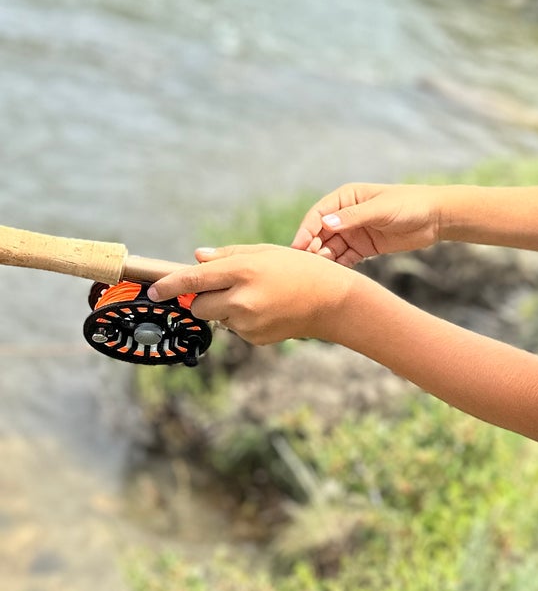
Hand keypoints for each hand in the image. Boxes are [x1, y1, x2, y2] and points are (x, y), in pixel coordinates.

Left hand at [150, 244, 356, 345]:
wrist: (332, 301)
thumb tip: (196, 257)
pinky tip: (266, 310)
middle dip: (201, 299)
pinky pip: (235, 329)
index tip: (153, 291)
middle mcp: (242, 299)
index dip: (168, 286)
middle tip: (222, 288)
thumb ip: (227, 255)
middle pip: (199, 305)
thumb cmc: (300, 269)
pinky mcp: (255, 338)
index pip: (193, 280)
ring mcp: (248, 322)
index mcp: (243, 271)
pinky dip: (242, 320)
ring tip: (257, 297)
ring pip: (217, 318)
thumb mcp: (265, 252)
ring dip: (225, 308)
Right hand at [291, 183, 441, 265]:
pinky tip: (336, 275)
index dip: (307, 230)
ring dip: (325, 258)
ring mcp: (355, 232)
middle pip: (321, 233)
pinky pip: (346, 258)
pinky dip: (339, 266)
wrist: (435, 218)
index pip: (318, 214)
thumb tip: (325, 223)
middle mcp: (346, 215)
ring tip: (324, 271)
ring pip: (331, 247)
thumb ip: (354, 217)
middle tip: (310, 264)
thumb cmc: (409, 205)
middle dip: (313, 247)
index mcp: (346, 197)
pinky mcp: (364, 248)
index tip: (299, 247)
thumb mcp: (381, 209)